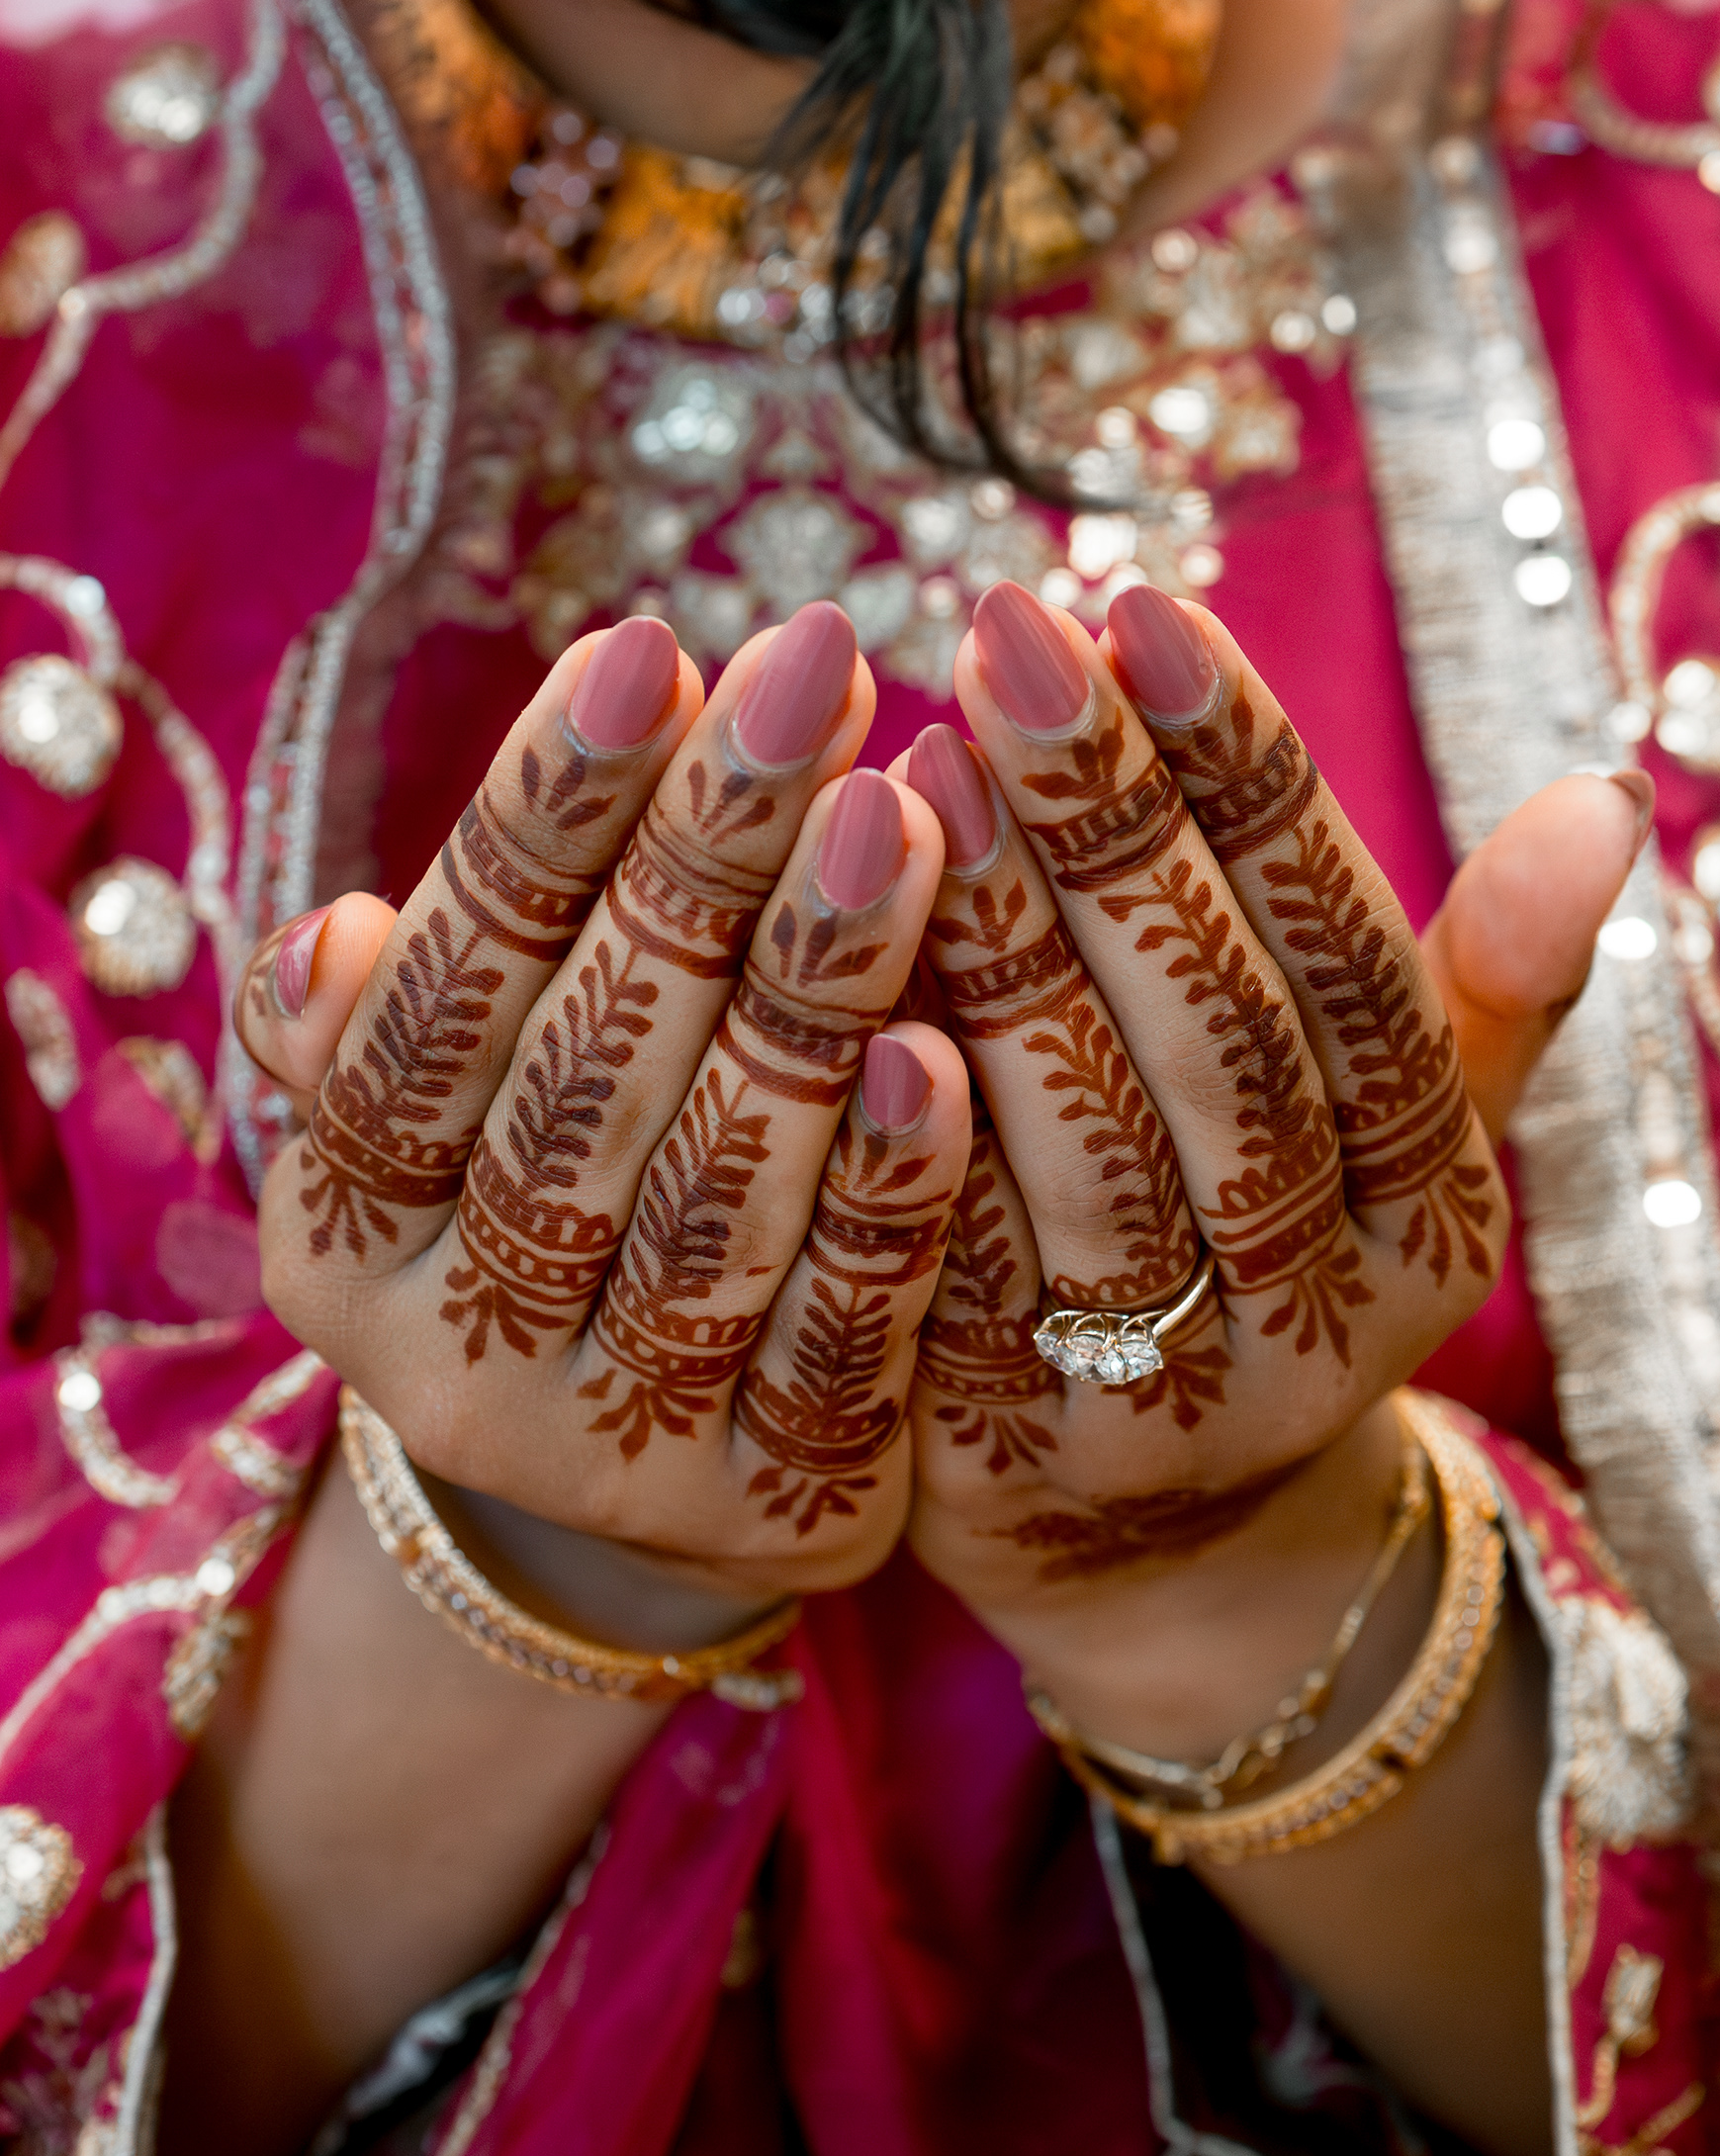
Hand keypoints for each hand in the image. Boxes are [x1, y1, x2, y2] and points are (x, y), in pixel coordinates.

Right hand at [238, 602, 971, 1627]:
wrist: (646, 1494)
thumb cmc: (542, 1221)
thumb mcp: (427, 1136)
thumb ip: (381, 1032)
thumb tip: (337, 934)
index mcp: (340, 1238)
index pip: (429, 1011)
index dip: (536, 826)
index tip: (649, 648)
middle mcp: (452, 1363)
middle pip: (580, 1089)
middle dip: (700, 865)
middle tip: (812, 671)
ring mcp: (618, 1455)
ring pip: (715, 1205)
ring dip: (807, 1000)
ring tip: (899, 814)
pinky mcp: (779, 1507)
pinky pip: (842, 1334)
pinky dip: (889, 1192)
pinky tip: (946, 1047)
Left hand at [900, 583, 1645, 1743]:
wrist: (1160, 1541)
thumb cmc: (1273, 1248)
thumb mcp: (1401, 1135)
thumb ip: (1479, 978)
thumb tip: (1607, 794)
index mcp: (1433, 1211)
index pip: (1353, 967)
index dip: (1253, 782)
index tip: (1148, 604)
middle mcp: (1320, 1316)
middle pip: (1223, 1043)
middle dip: (1112, 823)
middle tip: (1003, 629)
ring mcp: (1165, 1395)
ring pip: (1089, 1149)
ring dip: (1001, 945)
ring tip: (915, 759)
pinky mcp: (1005, 1448)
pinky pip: (951, 1261)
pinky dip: (905, 1115)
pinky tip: (844, 968)